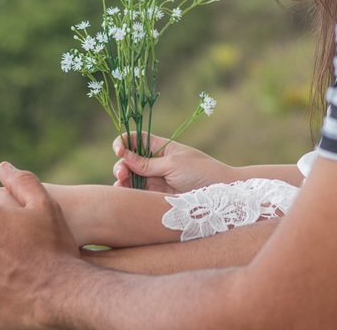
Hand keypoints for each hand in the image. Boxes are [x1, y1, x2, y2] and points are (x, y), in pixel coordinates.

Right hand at [112, 132, 233, 192]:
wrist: (217, 195)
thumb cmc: (200, 172)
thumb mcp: (173, 164)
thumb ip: (148, 163)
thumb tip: (125, 156)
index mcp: (161, 148)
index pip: (137, 139)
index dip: (125, 141)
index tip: (119, 150)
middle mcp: (155, 163)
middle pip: (129, 160)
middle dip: (121, 164)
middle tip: (123, 173)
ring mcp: (155, 180)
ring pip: (130, 178)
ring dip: (121, 179)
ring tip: (122, 184)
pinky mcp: (156, 196)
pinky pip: (137, 193)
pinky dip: (127, 193)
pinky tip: (124, 193)